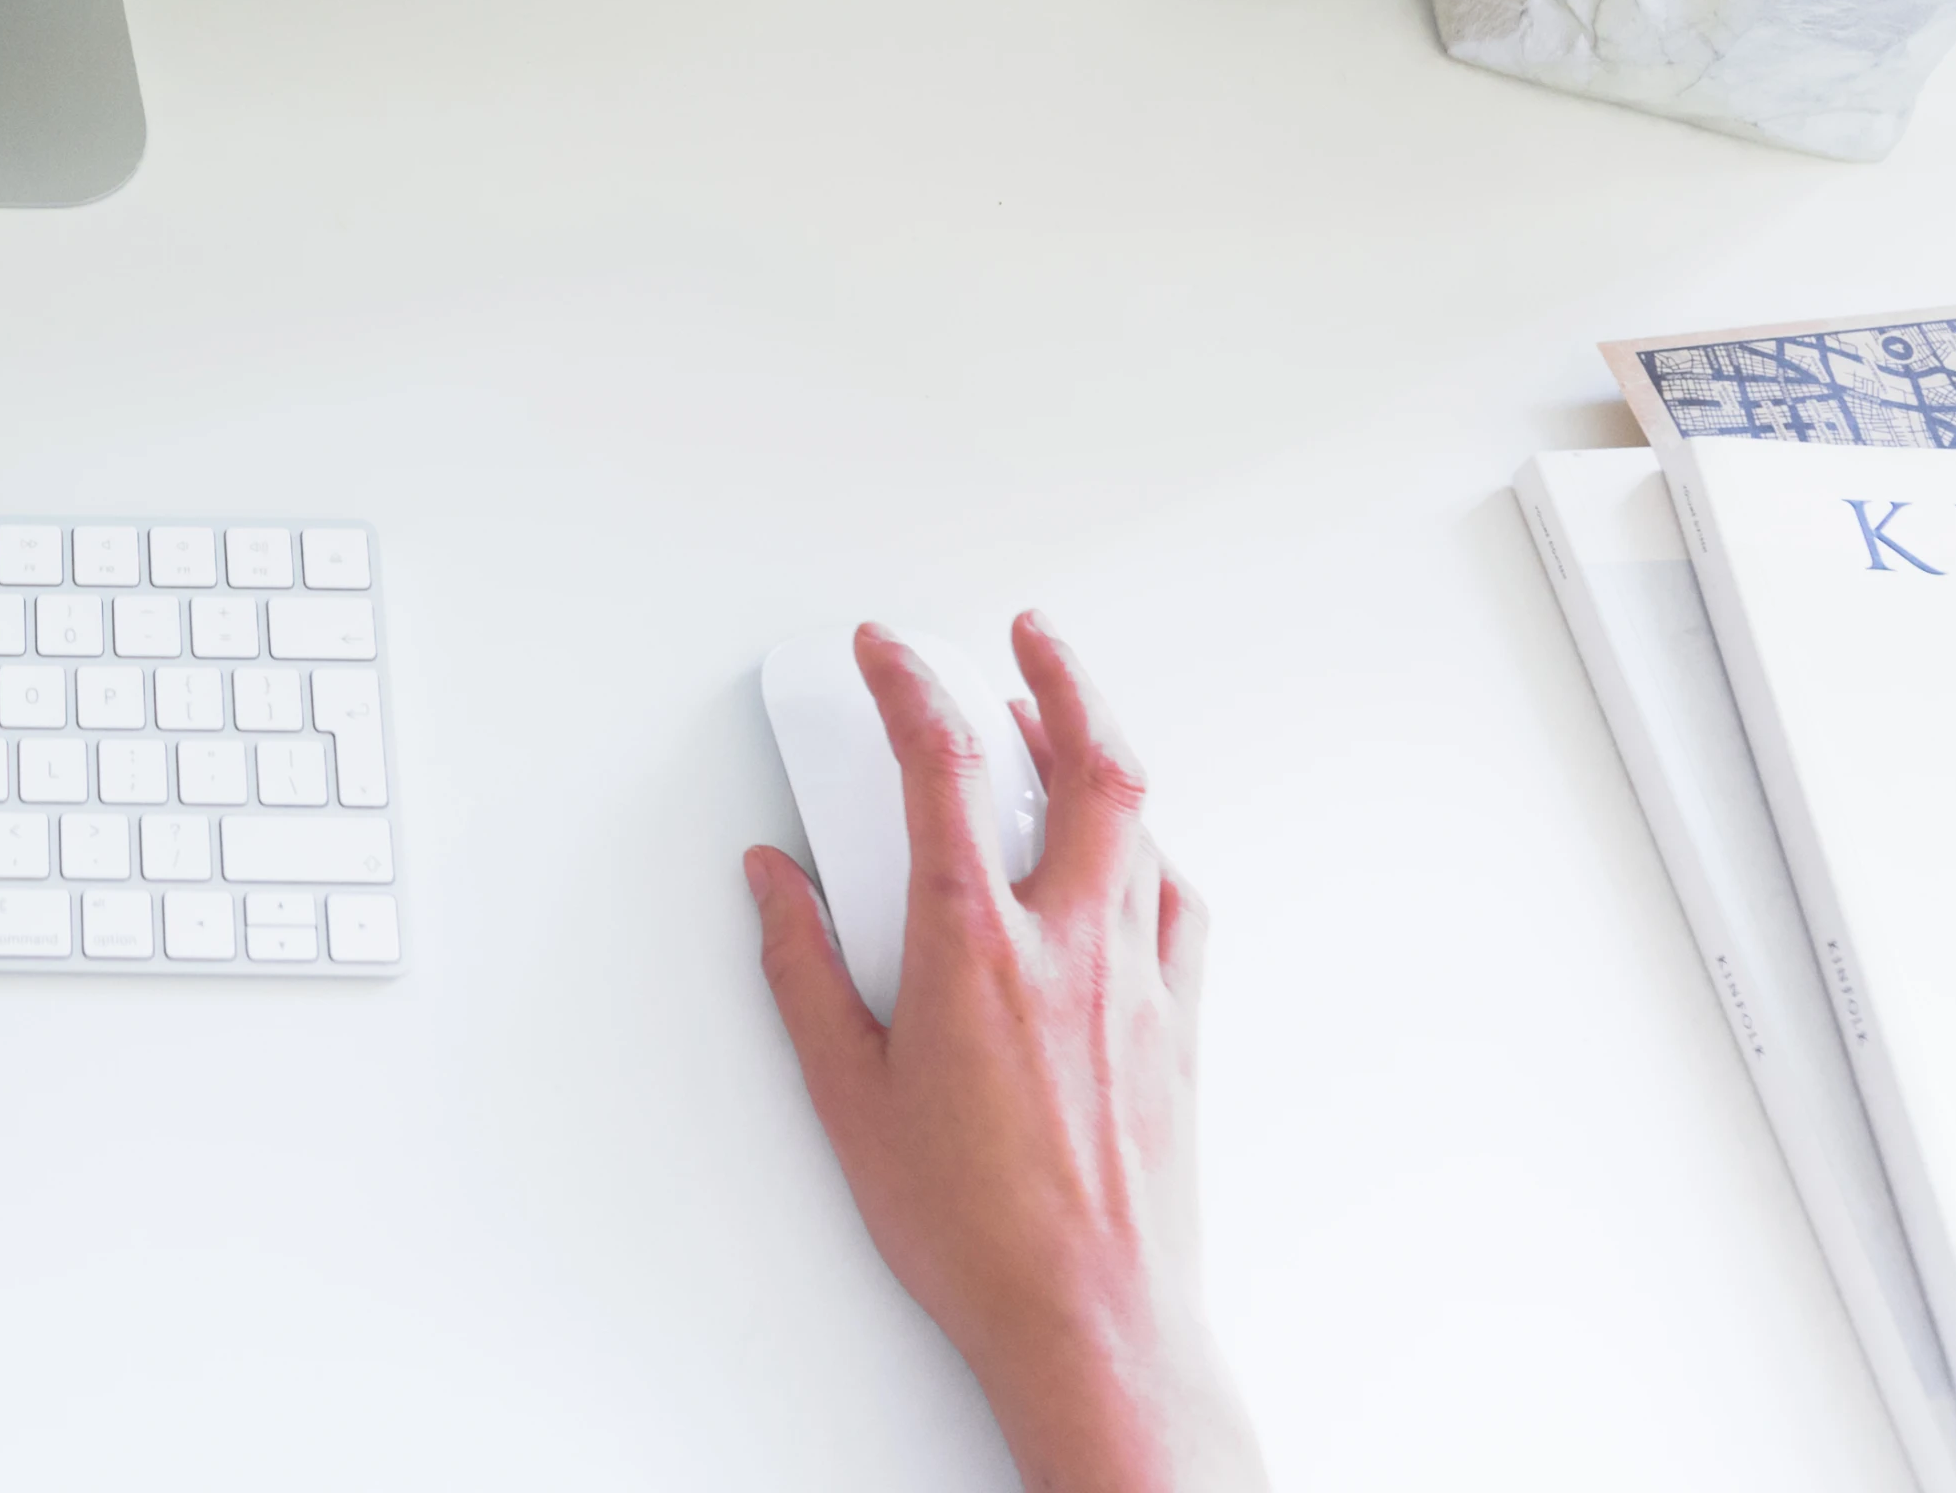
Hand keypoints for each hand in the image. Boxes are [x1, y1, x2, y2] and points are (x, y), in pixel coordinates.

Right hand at [746, 617, 1261, 1492]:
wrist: (1092, 1321)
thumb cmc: (971, 1228)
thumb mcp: (847, 1095)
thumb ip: (804, 969)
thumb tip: (776, 883)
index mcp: (973, 947)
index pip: (938, 765)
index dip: (907, 683)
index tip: (884, 651)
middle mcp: (1070, 944)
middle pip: (1090, 761)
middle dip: (1058, 675)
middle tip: (1026, 634)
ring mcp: (1138, 982)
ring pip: (1142, 825)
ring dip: (1102, 755)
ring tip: (1063, 727)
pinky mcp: (1178, 1027)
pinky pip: (1175, 903)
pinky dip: (1145, 853)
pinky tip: (1124, 858)